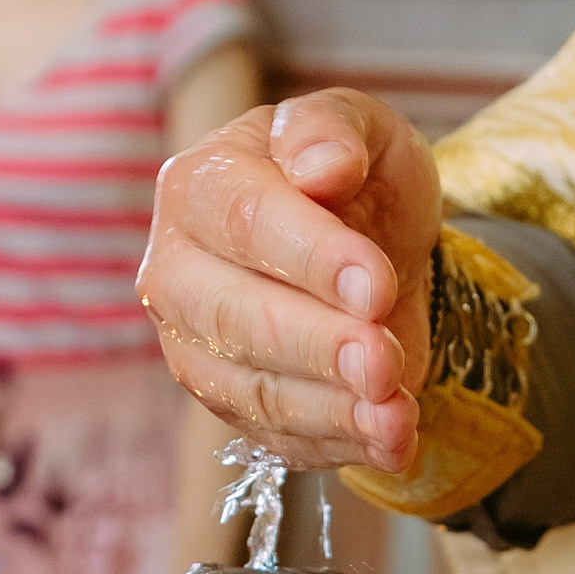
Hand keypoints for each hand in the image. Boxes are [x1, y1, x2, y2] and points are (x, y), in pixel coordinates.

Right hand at [137, 91, 442, 472]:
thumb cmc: (354, 177)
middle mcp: (178, 270)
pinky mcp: (233, 404)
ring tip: (396, 416)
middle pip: (234, 317)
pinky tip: (392, 440)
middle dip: (316, 345)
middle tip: (382, 361)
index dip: (311, 258)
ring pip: (252, 389)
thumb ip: (334, 133)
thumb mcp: (362, 128)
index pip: (245, 222)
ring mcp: (196, 346)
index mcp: (199, 186)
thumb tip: (323, 167)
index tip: (377, 285)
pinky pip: (277, 437)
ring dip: (330, 410)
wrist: (368, 241)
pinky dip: (339, 444)